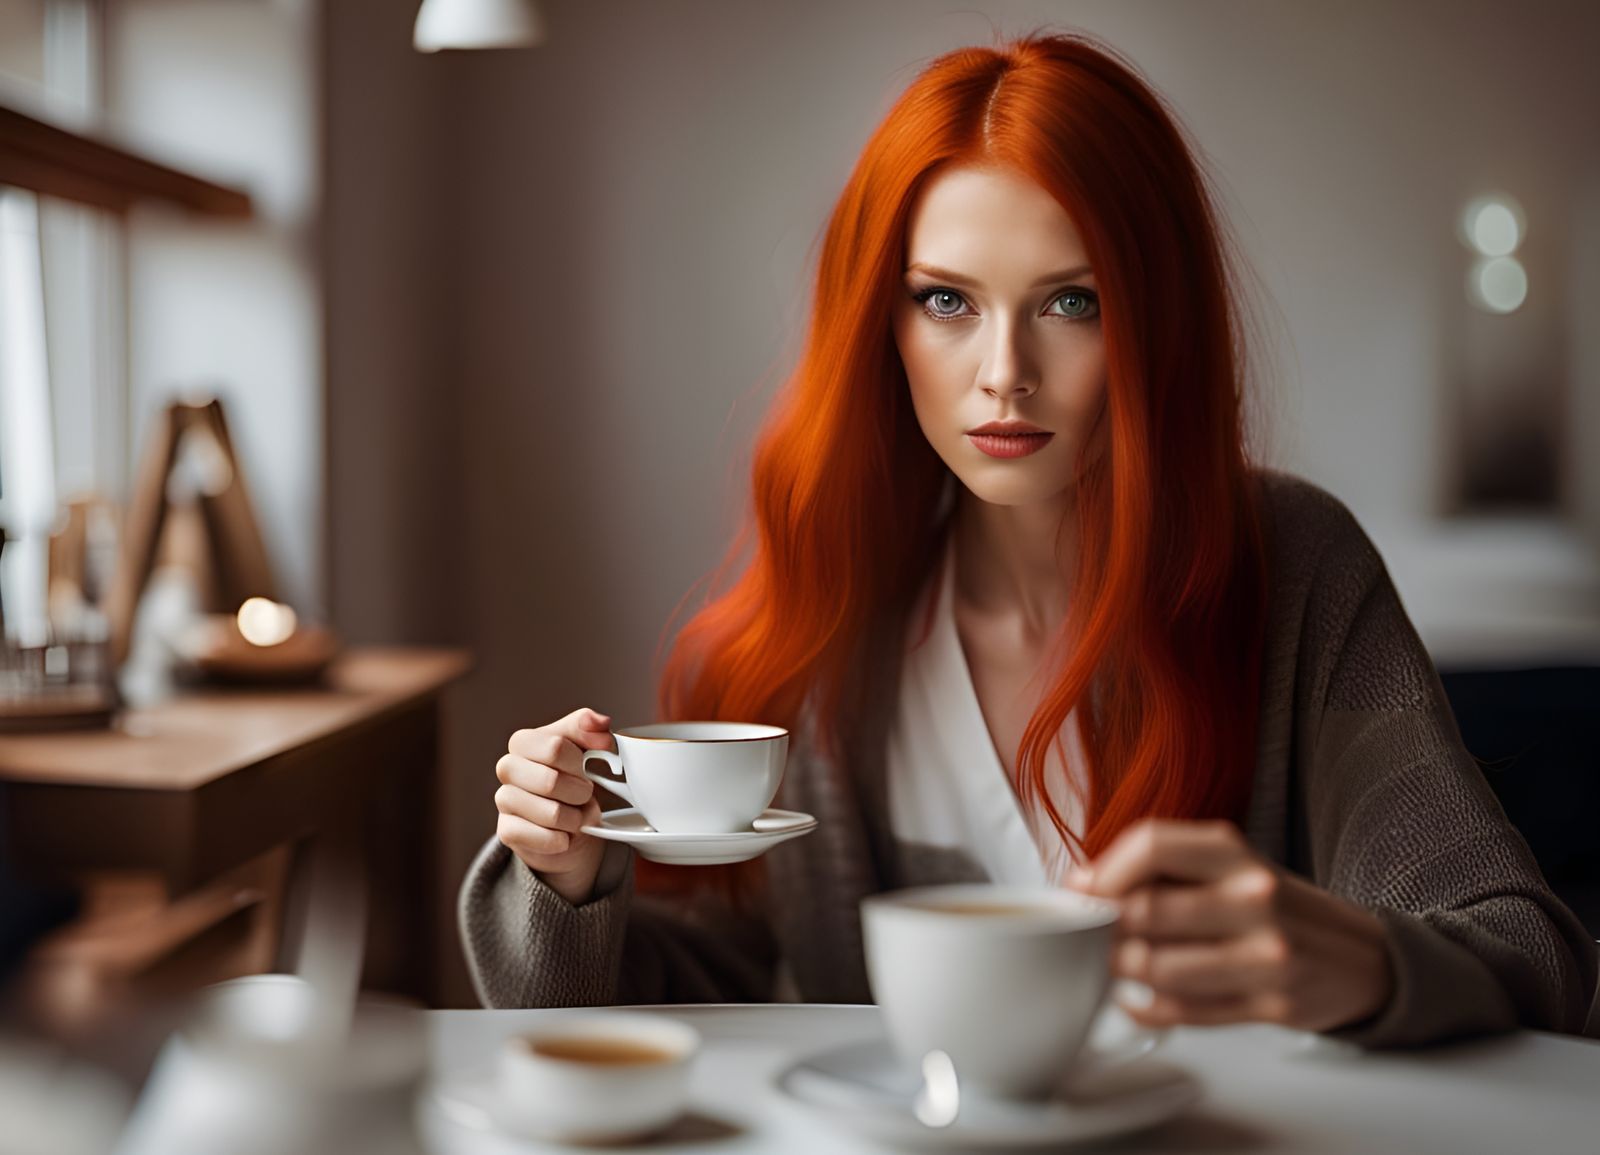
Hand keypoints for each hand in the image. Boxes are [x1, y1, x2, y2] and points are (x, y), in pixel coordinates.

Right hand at [494, 707, 613, 904]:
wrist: (570, 823)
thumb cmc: (576, 780)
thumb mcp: (588, 749)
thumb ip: (592, 730)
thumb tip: (599, 723)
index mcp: (524, 742)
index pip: (554, 748)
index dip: (579, 763)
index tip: (589, 768)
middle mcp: (508, 768)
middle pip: (550, 781)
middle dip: (579, 792)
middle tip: (585, 794)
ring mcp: (504, 800)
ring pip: (551, 814)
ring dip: (575, 819)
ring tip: (577, 816)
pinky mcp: (507, 831)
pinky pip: (543, 838)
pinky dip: (563, 839)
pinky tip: (564, 835)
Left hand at [1067, 819, 1393, 1032]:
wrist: (1362, 958)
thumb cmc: (1277, 908)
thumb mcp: (1230, 868)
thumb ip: (1163, 871)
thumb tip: (1083, 884)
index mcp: (1235, 854)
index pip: (1151, 845)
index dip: (1103, 871)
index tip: (1080, 892)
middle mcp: (1255, 898)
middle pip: (1147, 911)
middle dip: (1103, 930)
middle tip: (1086, 938)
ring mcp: (1268, 954)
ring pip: (1161, 968)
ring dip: (1121, 972)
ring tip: (1109, 969)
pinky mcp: (1273, 1005)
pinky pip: (1187, 1012)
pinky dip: (1146, 1007)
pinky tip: (1135, 998)